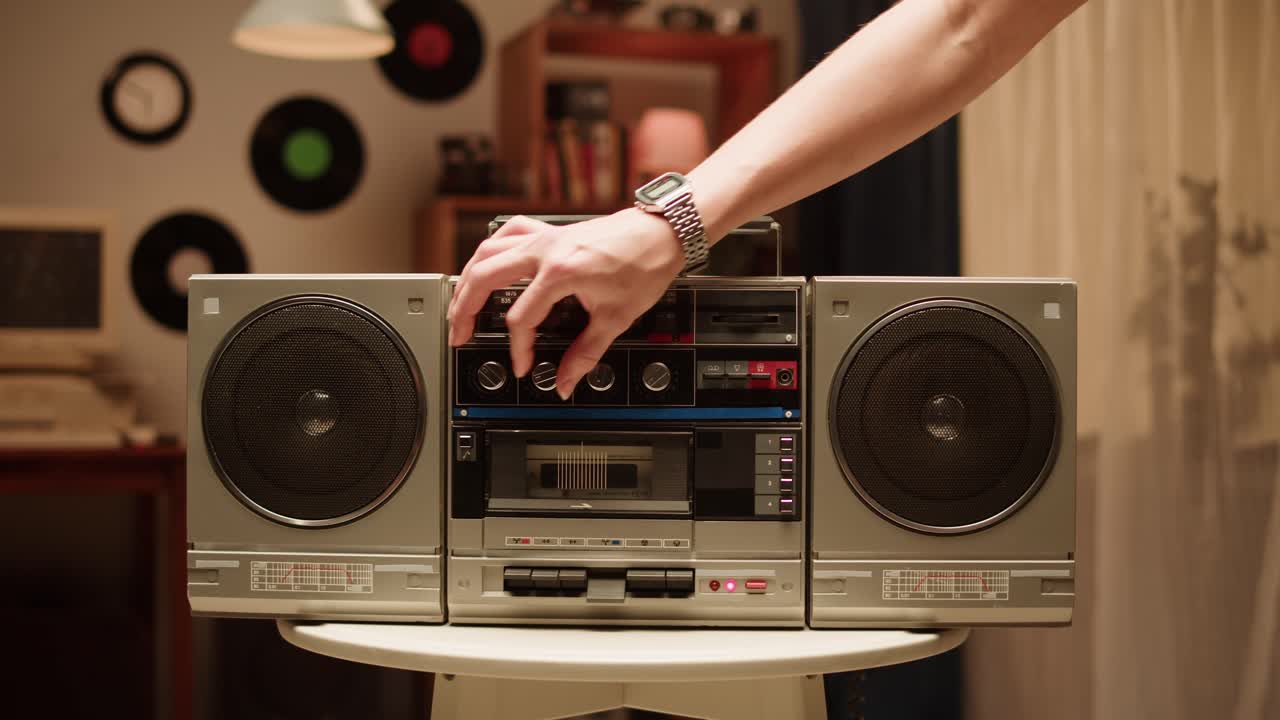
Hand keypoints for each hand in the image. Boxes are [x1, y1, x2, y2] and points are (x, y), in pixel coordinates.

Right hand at [448, 209, 685, 398]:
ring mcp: (544, 236)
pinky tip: (485, 264)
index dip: (518, 348)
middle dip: (465, 310)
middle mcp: (545, 249)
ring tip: (459, 305)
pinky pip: (507, 233)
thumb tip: (567, 381)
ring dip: (468, 279)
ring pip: (487, 251)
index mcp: (560, 272)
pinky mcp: (549, 230)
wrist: (661, 233)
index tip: (524, 365)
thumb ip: (587, 353)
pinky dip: (491, 249)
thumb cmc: (644, 265)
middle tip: (458, 335)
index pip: (521, 317)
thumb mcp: (616, 317)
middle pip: (484, 277)